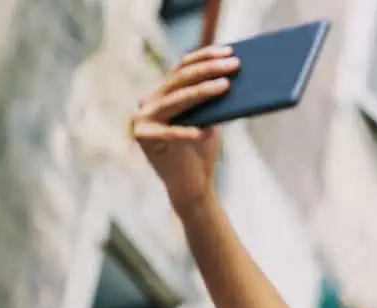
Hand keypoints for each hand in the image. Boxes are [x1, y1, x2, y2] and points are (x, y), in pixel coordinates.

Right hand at [130, 45, 239, 209]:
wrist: (191, 186)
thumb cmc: (202, 151)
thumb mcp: (210, 119)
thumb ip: (213, 99)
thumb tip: (233, 74)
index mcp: (163, 93)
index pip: (183, 67)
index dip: (206, 57)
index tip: (230, 52)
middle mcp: (149, 101)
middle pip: (181, 78)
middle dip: (209, 69)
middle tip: (234, 65)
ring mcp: (143, 118)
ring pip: (176, 99)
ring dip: (202, 92)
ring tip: (226, 86)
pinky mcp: (142, 137)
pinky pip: (169, 132)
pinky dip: (187, 132)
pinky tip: (204, 132)